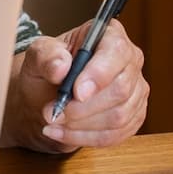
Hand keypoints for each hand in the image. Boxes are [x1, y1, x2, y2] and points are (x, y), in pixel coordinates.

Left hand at [14, 18, 147, 151]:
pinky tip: (62, 133)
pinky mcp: (133, 117)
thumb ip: (46, 56)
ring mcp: (135, 91)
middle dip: (83, 107)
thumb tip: (61, 66)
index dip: (98, 74)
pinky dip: (85, 138)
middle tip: (53, 111)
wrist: (46, 98)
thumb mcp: (37, 56)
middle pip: (120, 89)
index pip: (116, 51)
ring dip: (81, 125)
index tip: (76, 92)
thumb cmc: (46, 71)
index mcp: (110, 35)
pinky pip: (116, 135)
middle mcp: (129, 61)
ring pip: (119, 116)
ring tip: (53, 121)